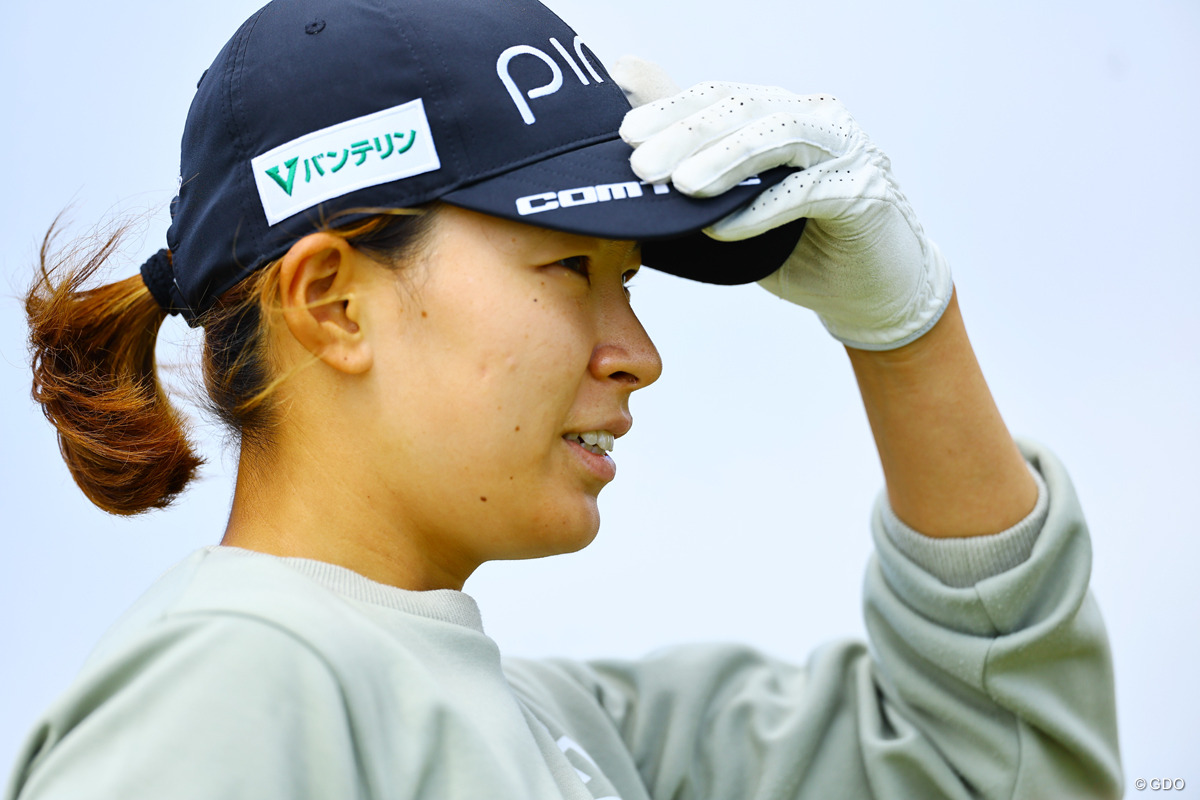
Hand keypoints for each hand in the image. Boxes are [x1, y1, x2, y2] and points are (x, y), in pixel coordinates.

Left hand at [618, 81, 952, 349]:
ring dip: (725, 159)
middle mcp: (815, 119)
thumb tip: (629, 143)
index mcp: (780, 113)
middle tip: (642, 165)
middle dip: (686, 134)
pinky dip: (763, 209)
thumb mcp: (737, 210)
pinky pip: (808, 191)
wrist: (870, 294)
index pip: (719, 97)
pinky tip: (724, 228)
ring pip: (779, 136)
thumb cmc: (798, 248)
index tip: (624, 135)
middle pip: (743, 109)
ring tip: (682, 187)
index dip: (670, 110)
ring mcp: (845, 149)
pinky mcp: (865, 191)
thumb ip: (694, 173)